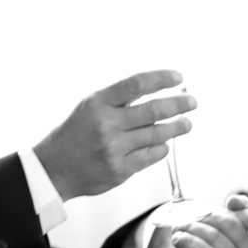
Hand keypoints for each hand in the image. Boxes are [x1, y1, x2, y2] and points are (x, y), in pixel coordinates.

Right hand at [34, 70, 196, 199]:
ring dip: (177, 127)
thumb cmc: (75, 134)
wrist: (54, 168)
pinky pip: (152, 155)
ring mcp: (115, 149)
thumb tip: (157, 89)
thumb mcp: (89, 106)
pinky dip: (162, 147)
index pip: (136, 84)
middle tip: (192, 102)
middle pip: (154, 110)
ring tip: (186, 123)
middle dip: (179, 104)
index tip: (179, 78)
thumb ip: (118, 99)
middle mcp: (107, 125)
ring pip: (158, 135)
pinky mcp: (121, 170)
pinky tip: (164, 143)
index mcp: (98, 103)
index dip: (162, 78)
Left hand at [168, 194, 247, 247]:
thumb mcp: (228, 223)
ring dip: (188, 241)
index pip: (231, 224)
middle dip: (194, 227)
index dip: (210, 216)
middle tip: (180, 225)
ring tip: (177, 237)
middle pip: (215, 238)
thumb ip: (242, 210)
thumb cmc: (215, 243)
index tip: (197, 215)